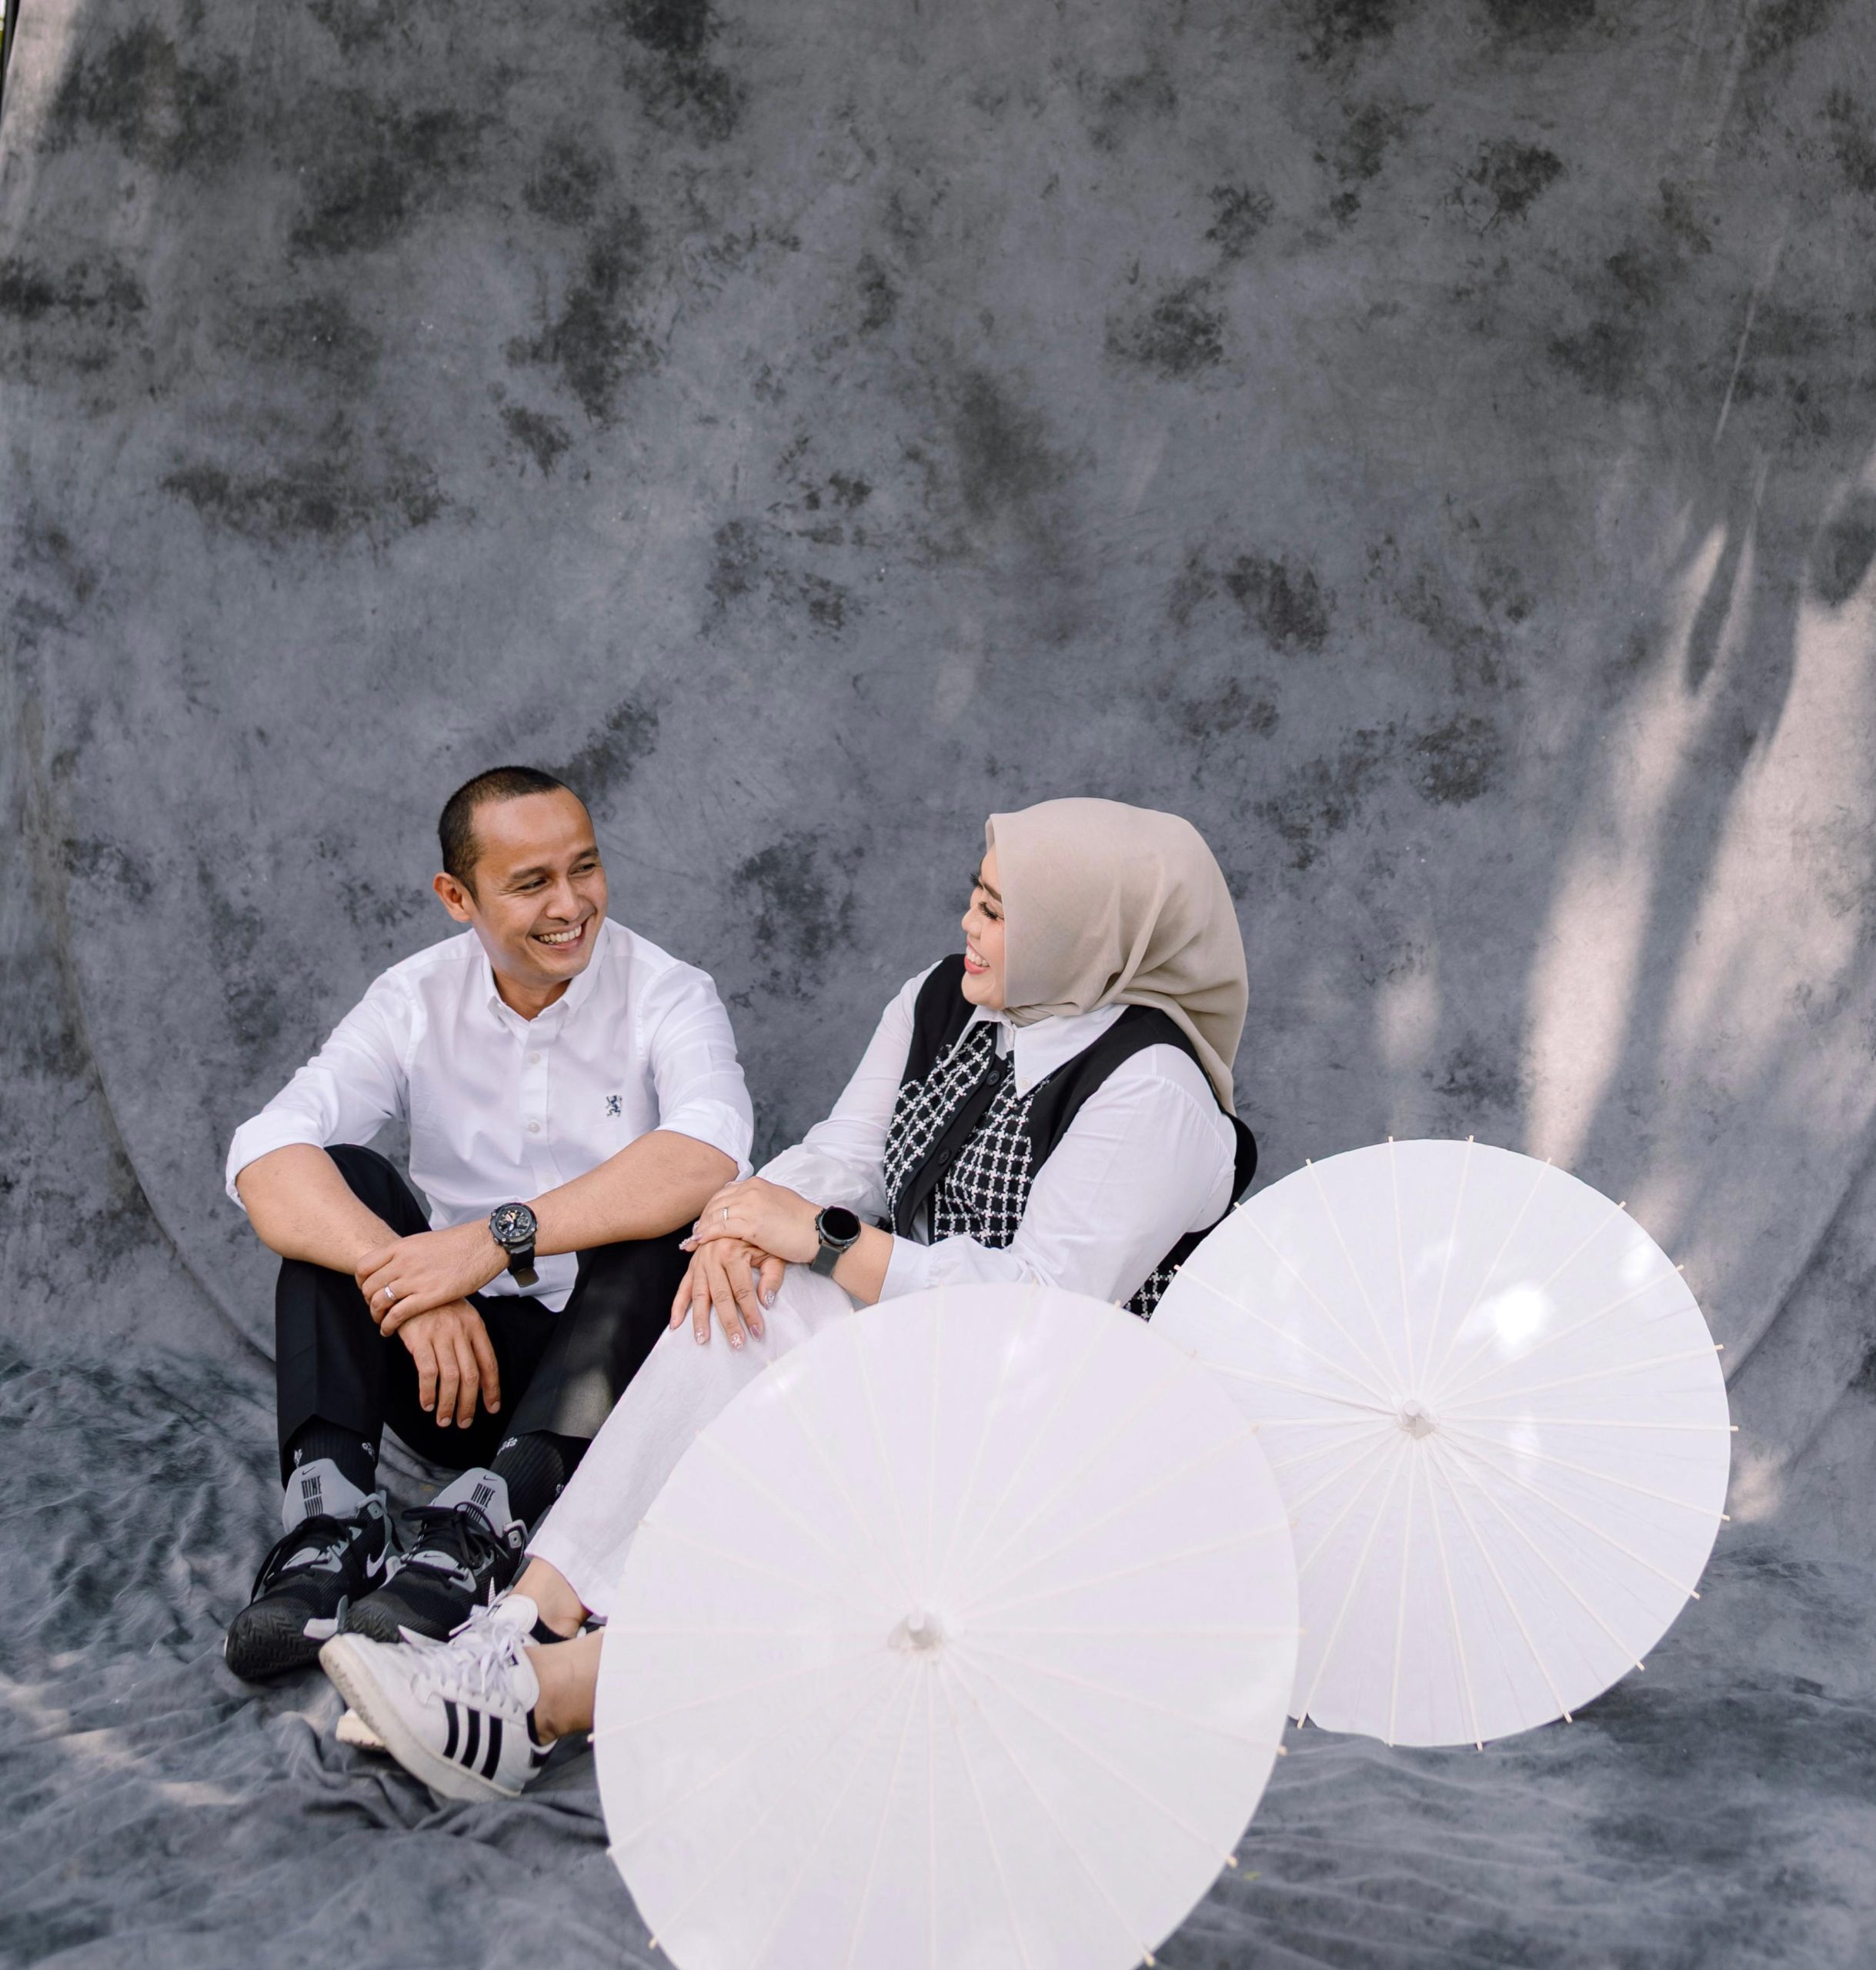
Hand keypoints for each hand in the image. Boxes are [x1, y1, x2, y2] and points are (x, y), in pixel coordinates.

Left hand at [358, 1221, 507, 1334]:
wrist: (485, 1243)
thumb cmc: (461, 1243)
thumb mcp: (425, 1241)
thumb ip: (407, 1253)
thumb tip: (396, 1264)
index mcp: (402, 1246)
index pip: (364, 1266)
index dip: (361, 1282)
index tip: (367, 1290)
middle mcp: (403, 1262)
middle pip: (369, 1286)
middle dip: (367, 1301)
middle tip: (376, 1308)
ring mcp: (415, 1279)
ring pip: (379, 1302)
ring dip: (376, 1315)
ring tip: (381, 1322)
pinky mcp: (430, 1296)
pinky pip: (397, 1314)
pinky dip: (389, 1326)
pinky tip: (390, 1331)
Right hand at [398, 1300, 501, 1427]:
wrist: (409, 1286)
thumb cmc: (436, 1306)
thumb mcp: (460, 1317)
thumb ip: (469, 1343)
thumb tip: (479, 1379)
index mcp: (475, 1326)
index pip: (489, 1363)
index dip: (492, 1388)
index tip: (492, 1408)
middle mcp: (461, 1331)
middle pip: (471, 1375)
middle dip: (469, 1403)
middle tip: (464, 1422)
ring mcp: (440, 1334)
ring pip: (451, 1377)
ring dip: (448, 1403)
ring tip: (444, 1420)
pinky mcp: (419, 1338)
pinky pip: (428, 1371)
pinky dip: (428, 1392)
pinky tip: (427, 1404)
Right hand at [668, 1238, 784, 1348]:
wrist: (744, 1215)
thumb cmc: (762, 1239)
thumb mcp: (773, 1253)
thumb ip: (772, 1277)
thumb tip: (767, 1302)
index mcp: (733, 1251)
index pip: (743, 1291)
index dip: (751, 1314)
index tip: (757, 1332)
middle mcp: (713, 1256)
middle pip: (721, 1296)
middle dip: (729, 1323)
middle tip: (736, 1344)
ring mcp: (700, 1261)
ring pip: (699, 1295)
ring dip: (700, 1319)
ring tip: (702, 1340)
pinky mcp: (692, 1265)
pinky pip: (683, 1287)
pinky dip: (678, 1305)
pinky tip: (676, 1324)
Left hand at [684, 1178, 820, 1266]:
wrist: (818, 1232)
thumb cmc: (802, 1223)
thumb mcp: (778, 1203)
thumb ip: (760, 1202)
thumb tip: (747, 1208)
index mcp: (757, 1183)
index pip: (725, 1193)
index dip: (711, 1208)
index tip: (704, 1221)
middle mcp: (752, 1189)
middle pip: (716, 1202)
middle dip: (703, 1219)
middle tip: (694, 1233)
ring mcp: (751, 1205)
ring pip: (715, 1215)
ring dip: (701, 1228)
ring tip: (692, 1241)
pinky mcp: (751, 1224)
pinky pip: (721, 1228)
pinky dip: (707, 1235)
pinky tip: (699, 1242)